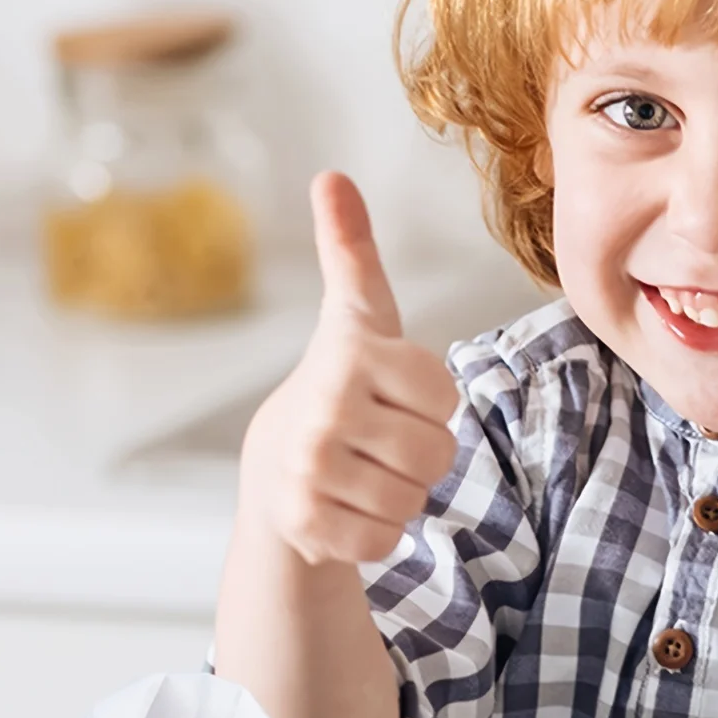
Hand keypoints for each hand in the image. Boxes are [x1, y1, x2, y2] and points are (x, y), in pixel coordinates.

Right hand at [239, 172, 459, 565]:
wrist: (274, 473)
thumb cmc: (339, 388)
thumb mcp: (355, 318)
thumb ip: (351, 252)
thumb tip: (332, 177)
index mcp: (349, 355)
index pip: (443, 394)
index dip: (429, 403)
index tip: (391, 393)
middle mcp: (324, 408)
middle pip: (436, 453)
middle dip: (421, 456)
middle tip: (379, 443)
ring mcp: (311, 469)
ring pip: (414, 499)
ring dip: (401, 494)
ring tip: (363, 473)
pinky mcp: (307, 523)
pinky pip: (385, 540)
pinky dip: (376, 533)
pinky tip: (346, 508)